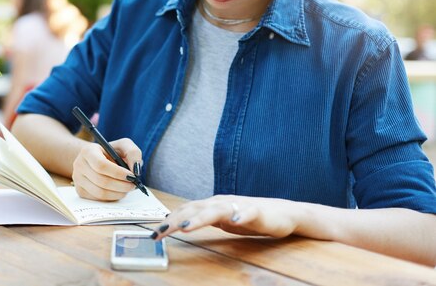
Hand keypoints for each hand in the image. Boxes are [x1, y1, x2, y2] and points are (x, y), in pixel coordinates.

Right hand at [72, 138, 141, 200]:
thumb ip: (133, 153)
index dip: (118, 173)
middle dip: (121, 185)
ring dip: (118, 193)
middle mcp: (79, 165)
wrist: (97, 159)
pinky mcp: (80, 191)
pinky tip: (118, 191)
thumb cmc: (112, 152)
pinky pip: (98, 199)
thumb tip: (136, 170)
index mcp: (88, 151)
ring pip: (100, 192)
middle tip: (133, 185)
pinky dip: (111, 197)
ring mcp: (77, 179)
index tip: (132, 176)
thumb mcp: (124, 146)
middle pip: (101, 181)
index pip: (101, 165)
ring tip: (127, 188)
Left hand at [151, 195, 299, 239]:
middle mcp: (221, 203)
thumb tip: (177, 223)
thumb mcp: (219, 219)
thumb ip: (201, 219)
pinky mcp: (257, 212)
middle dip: (176, 221)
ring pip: (216, 210)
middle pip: (195, 210)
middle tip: (160, 232)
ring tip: (186, 228)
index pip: (185, 210)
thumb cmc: (247, 216)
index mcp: (211, 205)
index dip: (169, 220)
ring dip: (200, 218)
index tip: (154, 232)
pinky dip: (240, 215)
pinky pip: (248, 213)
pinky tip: (234, 221)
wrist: (281, 213)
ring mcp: (238, 206)